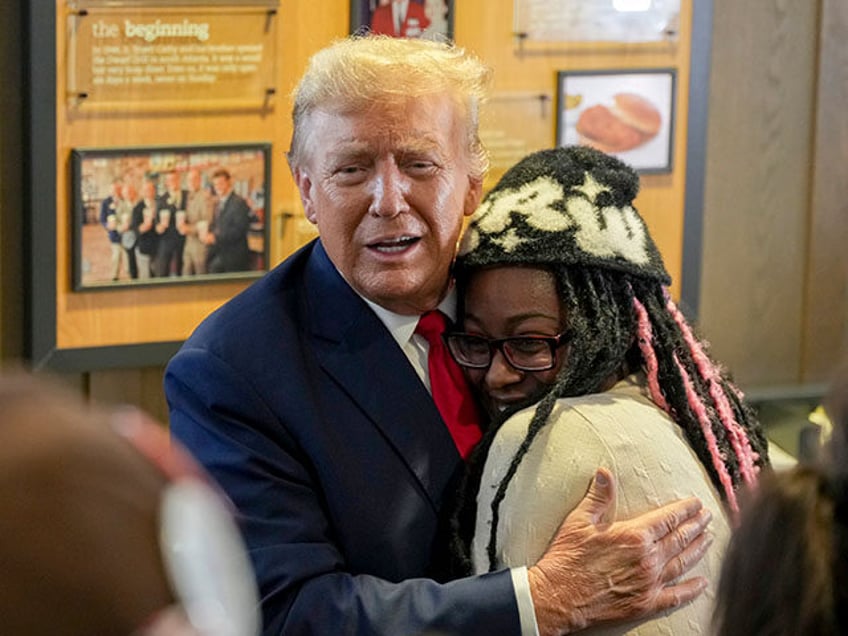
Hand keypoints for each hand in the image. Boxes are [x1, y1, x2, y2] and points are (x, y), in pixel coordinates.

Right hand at [528, 468, 711, 635]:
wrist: (558, 596)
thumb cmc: (567, 558)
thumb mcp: (580, 521)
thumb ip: (598, 497)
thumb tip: (604, 473)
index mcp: (634, 536)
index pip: (668, 518)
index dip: (684, 509)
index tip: (695, 504)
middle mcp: (647, 559)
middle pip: (680, 539)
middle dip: (696, 526)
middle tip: (707, 518)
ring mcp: (649, 583)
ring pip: (682, 563)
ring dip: (698, 550)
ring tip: (708, 540)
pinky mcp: (645, 604)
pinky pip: (676, 596)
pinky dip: (691, 589)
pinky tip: (701, 583)